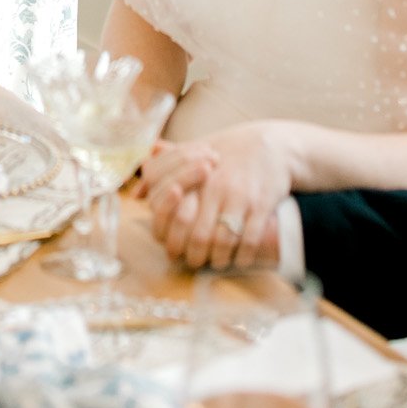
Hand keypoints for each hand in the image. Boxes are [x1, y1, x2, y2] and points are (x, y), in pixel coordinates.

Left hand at [142, 124, 292, 267]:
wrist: (270, 144)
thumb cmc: (226, 150)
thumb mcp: (192, 153)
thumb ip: (162, 173)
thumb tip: (136, 193)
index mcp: (192, 173)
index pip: (171, 212)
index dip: (168, 236)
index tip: (171, 248)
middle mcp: (213, 186)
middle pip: (196, 234)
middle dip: (193, 255)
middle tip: (193, 261)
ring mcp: (238, 196)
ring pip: (222, 241)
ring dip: (217, 259)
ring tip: (216, 263)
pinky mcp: (260, 205)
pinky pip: (249, 240)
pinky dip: (242, 256)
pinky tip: (239, 259)